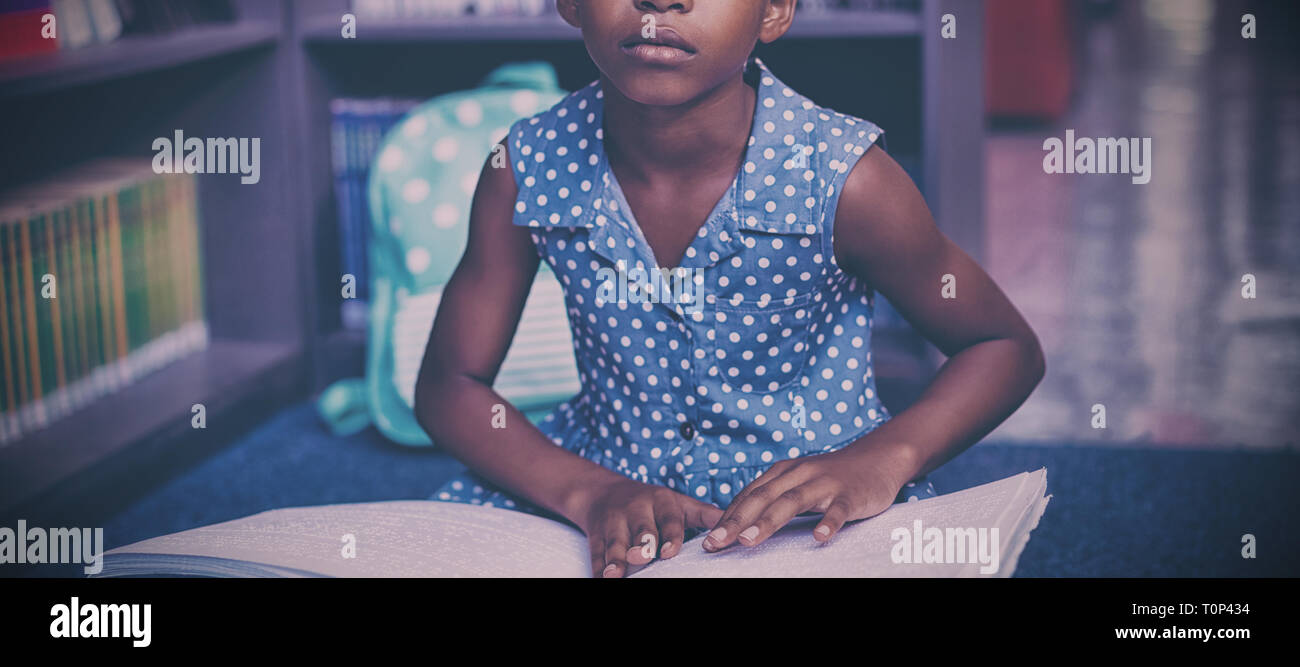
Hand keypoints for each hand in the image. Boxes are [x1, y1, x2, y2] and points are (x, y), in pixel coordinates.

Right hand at [576, 477, 723, 577]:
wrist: (604, 492)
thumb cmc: (653, 504)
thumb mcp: (680, 503)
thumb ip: (706, 515)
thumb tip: (738, 525)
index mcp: (662, 501)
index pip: (669, 518)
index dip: (670, 534)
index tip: (671, 551)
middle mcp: (636, 509)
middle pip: (640, 528)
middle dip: (642, 542)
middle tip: (645, 556)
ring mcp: (614, 522)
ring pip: (615, 542)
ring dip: (616, 558)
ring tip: (616, 574)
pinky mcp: (595, 535)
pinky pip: (596, 552)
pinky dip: (597, 567)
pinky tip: (601, 578)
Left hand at [702, 446, 910, 551]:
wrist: (878, 458)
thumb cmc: (831, 477)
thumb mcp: (797, 483)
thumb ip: (772, 499)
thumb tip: (739, 525)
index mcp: (782, 472)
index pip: (748, 496)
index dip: (726, 517)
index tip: (707, 540)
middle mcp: (799, 474)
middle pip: (762, 498)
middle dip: (735, 521)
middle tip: (715, 543)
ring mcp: (824, 483)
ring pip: (792, 501)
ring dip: (768, 521)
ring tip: (748, 541)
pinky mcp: (850, 494)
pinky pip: (838, 509)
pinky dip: (828, 522)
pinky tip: (819, 537)